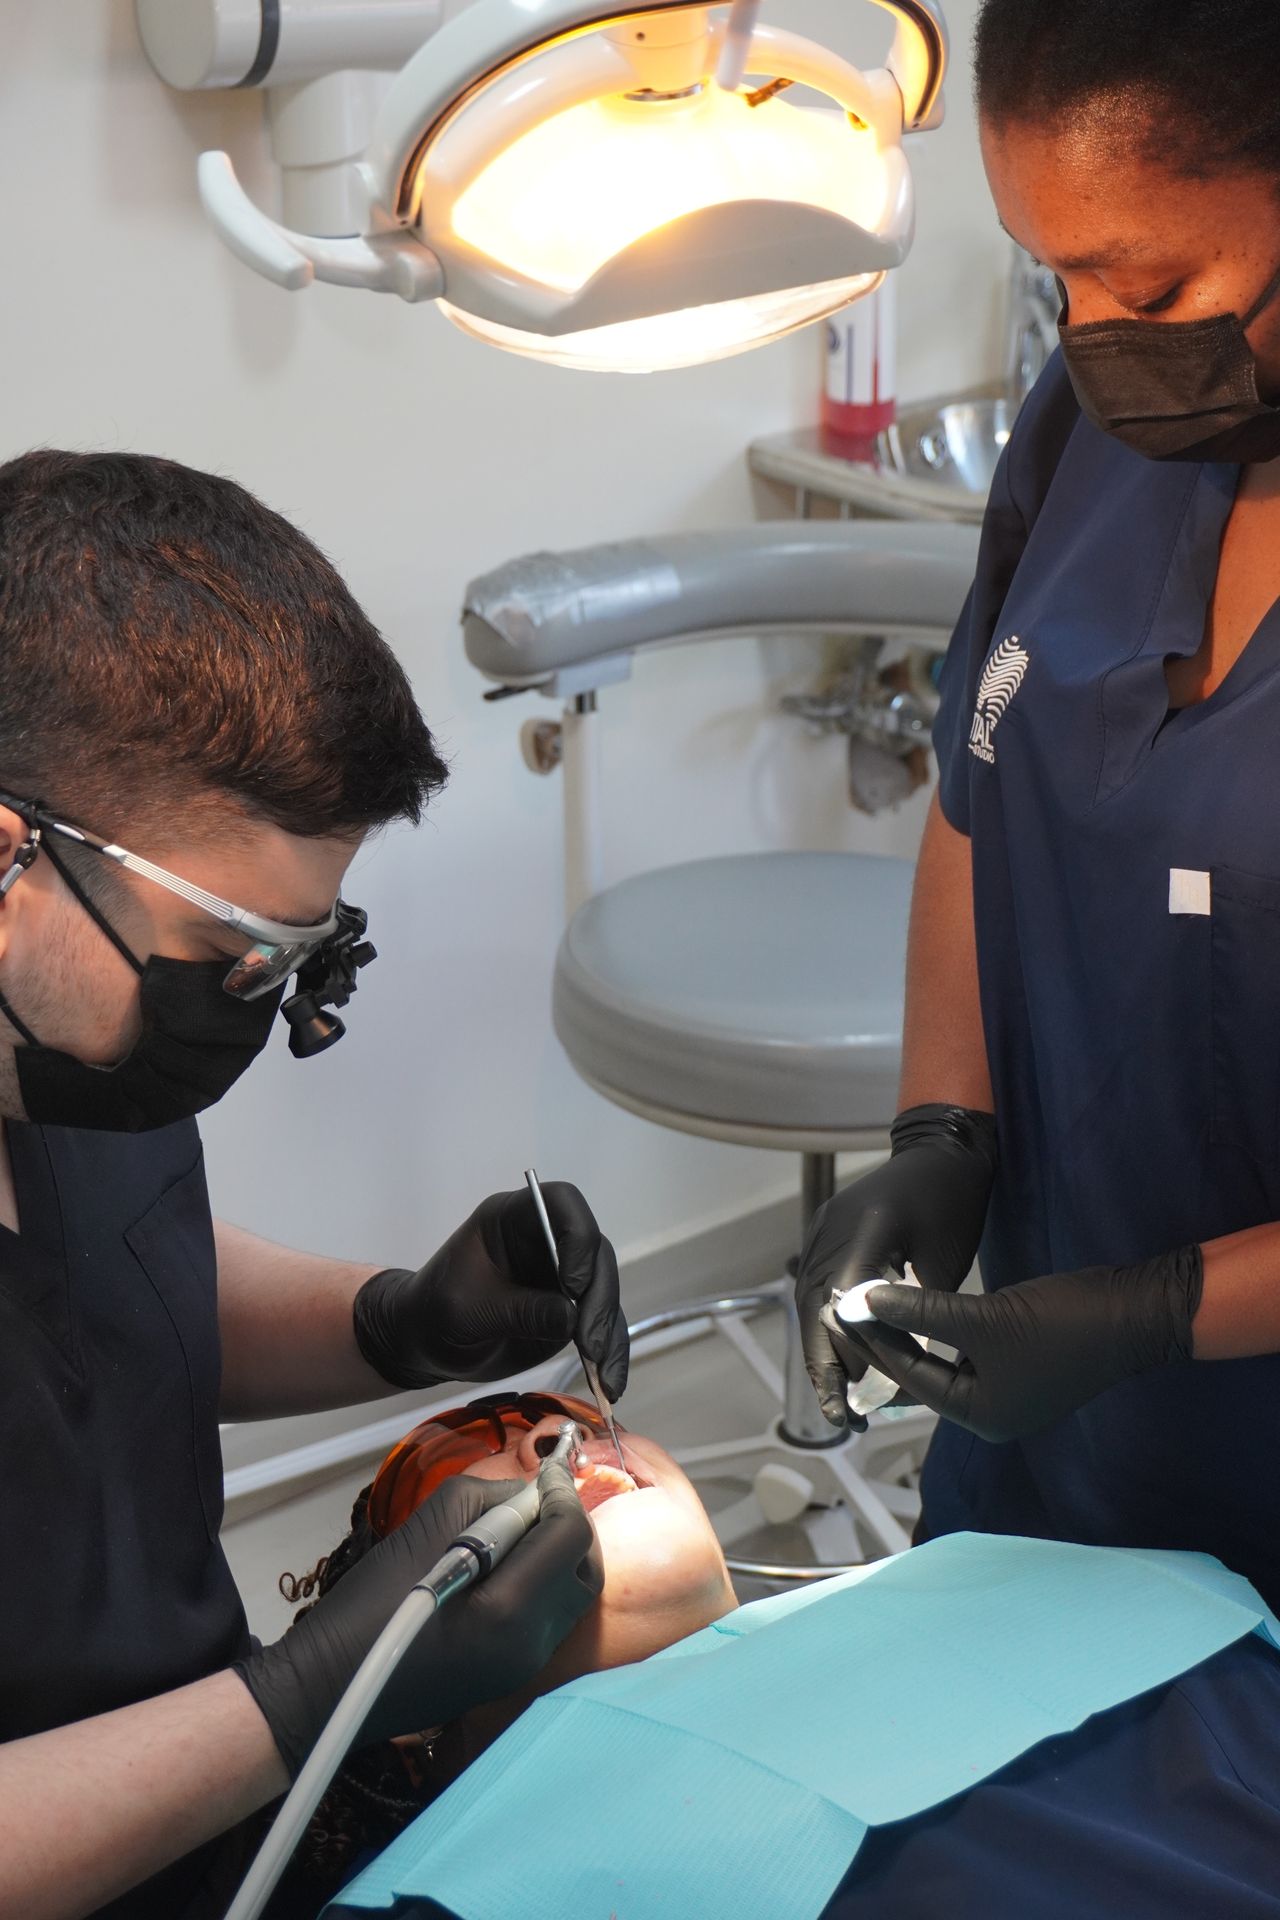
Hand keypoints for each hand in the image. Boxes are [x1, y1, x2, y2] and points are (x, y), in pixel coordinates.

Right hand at [235, 1458, 602, 1777]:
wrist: (336, 1682)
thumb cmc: (373, 1600)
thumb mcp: (431, 1523)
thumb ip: (493, 1497)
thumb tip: (530, 1493)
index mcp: (510, 1608)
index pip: (571, 1535)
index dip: (562, 1493)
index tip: (548, 1470)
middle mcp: (531, 1644)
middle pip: (584, 1569)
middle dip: (569, 1525)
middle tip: (538, 1499)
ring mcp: (525, 1667)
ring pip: (573, 1595)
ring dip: (558, 1554)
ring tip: (518, 1530)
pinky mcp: (512, 1676)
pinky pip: (550, 1618)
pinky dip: (542, 1583)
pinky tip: (505, 1567)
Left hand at [353, 1183, 627, 1396]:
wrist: (426, 1344)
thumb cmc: (433, 1313)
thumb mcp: (467, 1312)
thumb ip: (518, 1311)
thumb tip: (571, 1319)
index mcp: (512, 1219)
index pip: (561, 1203)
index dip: (577, 1234)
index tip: (575, 1282)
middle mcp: (544, 1240)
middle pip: (594, 1252)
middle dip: (598, 1299)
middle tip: (589, 1343)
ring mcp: (561, 1275)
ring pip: (604, 1291)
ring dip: (609, 1332)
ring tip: (605, 1377)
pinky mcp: (570, 1310)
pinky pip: (600, 1325)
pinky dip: (608, 1355)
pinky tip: (609, 1384)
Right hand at [794, 1105, 996, 1425]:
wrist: (943, 1149)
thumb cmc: (955, 1200)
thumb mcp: (945, 1260)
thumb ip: (916, 1310)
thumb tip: (895, 1366)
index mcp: (863, 1233)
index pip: (841, 1308)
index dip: (846, 1357)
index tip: (859, 1400)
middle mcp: (830, 1232)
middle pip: (812, 1310)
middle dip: (825, 1366)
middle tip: (842, 1416)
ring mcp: (822, 1230)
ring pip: (809, 1303)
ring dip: (821, 1351)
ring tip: (838, 1398)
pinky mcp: (827, 1234)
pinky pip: (817, 1286)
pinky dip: (825, 1326)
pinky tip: (840, 1357)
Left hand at [837, 1247, 1203, 1442]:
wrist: (1135, 1311)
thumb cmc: (1062, 1323)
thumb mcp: (985, 1317)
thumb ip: (922, 1311)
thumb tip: (866, 1301)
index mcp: (982, 1415)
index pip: (910, 1378)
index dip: (875, 1342)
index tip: (842, 1310)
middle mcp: (992, 1410)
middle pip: (923, 1374)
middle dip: (888, 1340)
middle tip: (849, 1306)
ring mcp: (1008, 1388)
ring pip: (943, 1359)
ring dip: (912, 1331)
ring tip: (874, 1300)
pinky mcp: (1021, 1362)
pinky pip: (966, 1348)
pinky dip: (940, 1327)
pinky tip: (918, 1303)